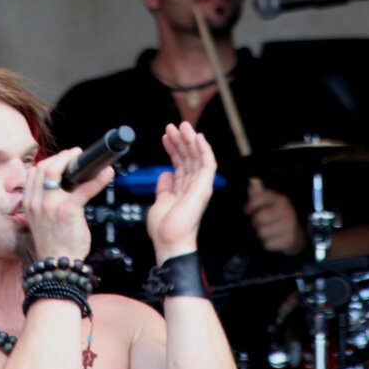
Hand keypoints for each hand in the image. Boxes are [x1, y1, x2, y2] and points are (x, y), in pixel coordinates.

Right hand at [23, 149, 112, 261]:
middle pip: (45, 166)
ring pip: (57, 170)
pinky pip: (83, 188)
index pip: (34, 172)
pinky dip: (97, 179)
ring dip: (73, 160)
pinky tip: (107, 174)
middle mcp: (36, 201)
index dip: (49, 161)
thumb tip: (65, 184)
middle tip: (76, 154)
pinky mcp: (67, 210)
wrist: (58, 265)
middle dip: (62, 156)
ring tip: (88, 160)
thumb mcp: (41, 219)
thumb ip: (46, 201)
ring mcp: (50, 205)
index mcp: (29, 203)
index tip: (62, 158)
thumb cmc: (54, 242)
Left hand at [145, 123, 216, 262]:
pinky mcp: (204, 187)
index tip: (165, 137)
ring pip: (197, 156)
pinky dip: (203, 149)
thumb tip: (165, 174)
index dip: (173, 148)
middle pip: (188, 157)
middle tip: (172, 127)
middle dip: (180, 140)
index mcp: (183, 189)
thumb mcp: (160, 202)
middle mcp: (193, 186)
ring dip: (190, 139)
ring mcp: (200, 186)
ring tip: (181, 126)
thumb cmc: (165, 229)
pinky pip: (207, 164)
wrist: (169, 242)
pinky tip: (196, 137)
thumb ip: (164, 187)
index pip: (180, 163)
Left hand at [243, 184, 306, 255]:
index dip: (251, 204)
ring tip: (269, 233)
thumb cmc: (279, 218)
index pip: (261, 197)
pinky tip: (275, 240)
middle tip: (262, 224)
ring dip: (262, 235)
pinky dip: (268, 244)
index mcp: (281, 199)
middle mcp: (286, 210)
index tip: (247, 211)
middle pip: (258, 218)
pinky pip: (267, 244)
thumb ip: (259, 196)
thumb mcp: (271, 205)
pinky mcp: (289, 239)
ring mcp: (289, 225)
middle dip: (256, 223)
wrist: (297, 236)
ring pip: (261, 232)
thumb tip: (250, 187)